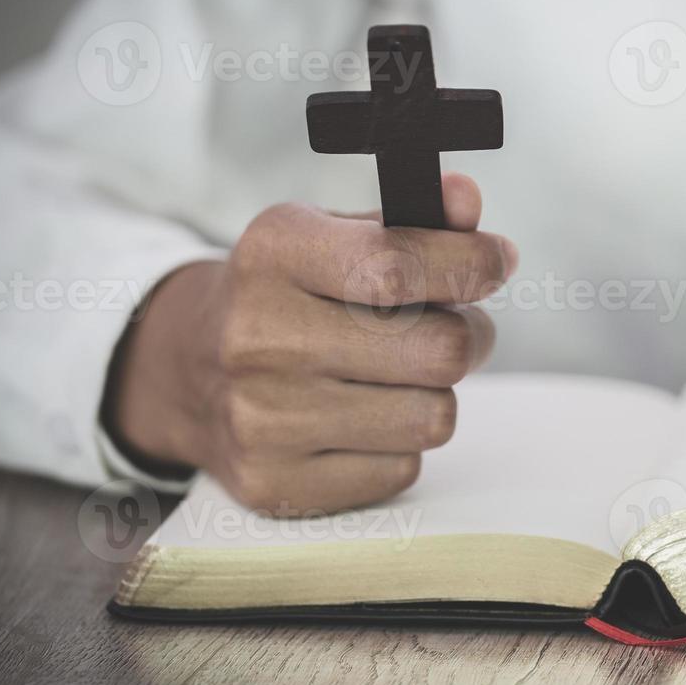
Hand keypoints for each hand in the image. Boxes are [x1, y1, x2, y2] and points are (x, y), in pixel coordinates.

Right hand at [102, 173, 515, 512]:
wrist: (189, 370)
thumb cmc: (290, 293)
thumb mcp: (334, 235)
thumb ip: (412, 219)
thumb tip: (465, 201)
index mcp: (274, 254)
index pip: (400, 266)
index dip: (471, 264)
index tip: (496, 261)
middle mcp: (258, 336)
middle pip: (439, 351)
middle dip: (466, 336)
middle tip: (452, 329)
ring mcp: (262, 418)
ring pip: (432, 418)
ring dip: (434, 394)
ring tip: (401, 374)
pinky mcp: (276, 483)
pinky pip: (402, 470)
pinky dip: (399, 445)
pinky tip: (361, 419)